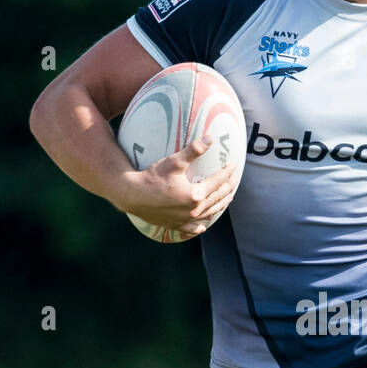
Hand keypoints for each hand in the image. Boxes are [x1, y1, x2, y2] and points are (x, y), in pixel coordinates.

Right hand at [114, 138, 237, 238]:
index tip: (233, 164)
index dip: (227, 172)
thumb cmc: (152, 177)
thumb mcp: (174, 162)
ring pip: (208, 213)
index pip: (218, 181)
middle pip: (217, 198)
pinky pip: (191, 228)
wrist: (131, 195)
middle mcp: (193, 210)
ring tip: (228, 199)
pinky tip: (202, 226)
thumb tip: (210, 138)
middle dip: (228, 187)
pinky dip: (199, 227)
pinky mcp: (175, 225)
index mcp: (196, 195)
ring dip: (220, 205)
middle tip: (235, 179)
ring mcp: (185, 220)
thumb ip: (193, 150)